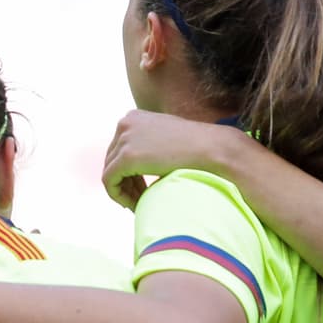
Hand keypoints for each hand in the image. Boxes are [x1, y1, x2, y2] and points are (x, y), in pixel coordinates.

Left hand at [103, 110, 250, 208]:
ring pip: (110, 173)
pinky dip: (119, 196)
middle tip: (140, 199)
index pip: (118, 149)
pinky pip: (110, 182)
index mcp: (133, 117)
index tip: (141, 188)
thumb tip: (136, 160)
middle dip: (125, 182)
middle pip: (112, 160)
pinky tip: (136, 205)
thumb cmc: (197, 147)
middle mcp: (125, 123)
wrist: (213, 148)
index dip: (127, 171)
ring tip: (140, 203)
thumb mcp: (166, 139)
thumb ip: (148, 144)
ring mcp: (124, 139)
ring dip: (124, 191)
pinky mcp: (126, 157)